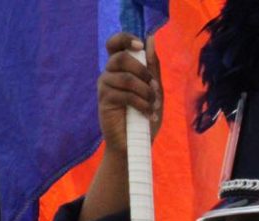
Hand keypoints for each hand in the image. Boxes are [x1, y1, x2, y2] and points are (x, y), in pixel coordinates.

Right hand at [97, 33, 162, 154]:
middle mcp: (109, 74)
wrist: (136, 143)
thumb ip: (152, 65)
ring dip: (145, 91)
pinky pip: (124, 95)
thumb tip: (151, 39)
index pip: (114, 43)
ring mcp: (104, 88)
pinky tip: (147, 114)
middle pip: (120, 57)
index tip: (140, 47)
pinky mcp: (104, 103)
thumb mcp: (155, 88)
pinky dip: (141, 104)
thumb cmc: (144, 115)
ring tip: (153, 105)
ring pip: (124, 77)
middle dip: (142, 70)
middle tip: (153, 86)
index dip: (125, 39)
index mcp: (120, 67)